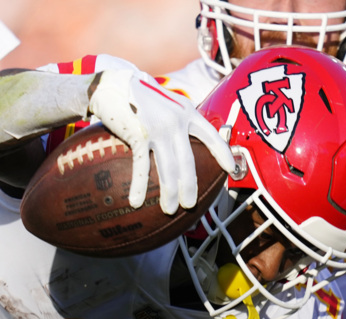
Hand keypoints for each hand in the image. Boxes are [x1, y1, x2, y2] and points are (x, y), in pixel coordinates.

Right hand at [87, 68, 236, 213]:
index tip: (232, 169)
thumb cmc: (140, 96)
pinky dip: (139, 186)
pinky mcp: (139, 134)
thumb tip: (187, 143)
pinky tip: (136, 201)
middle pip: (188, 162)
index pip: (211, 136)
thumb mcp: (168, 103)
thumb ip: (180, 119)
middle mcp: (176, 121)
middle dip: (190, 187)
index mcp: (187, 113)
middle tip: (189, 205)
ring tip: (169, 209)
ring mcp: (158, 129)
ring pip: (168, 169)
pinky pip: (142, 166)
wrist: (114, 83)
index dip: (223, 154)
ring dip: (169, 193)